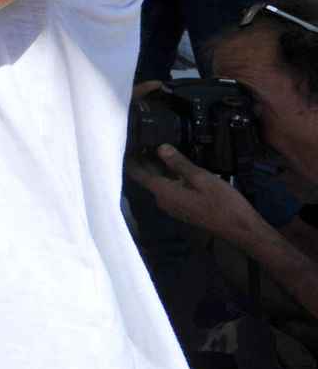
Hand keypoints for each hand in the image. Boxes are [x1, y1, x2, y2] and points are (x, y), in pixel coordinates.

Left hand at [126, 144, 265, 244]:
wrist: (242, 230)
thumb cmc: (225, 205)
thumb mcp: (203, 179)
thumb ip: (180, 164)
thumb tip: (160, 147)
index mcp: (165, 193)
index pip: (139, 174)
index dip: (130, 158)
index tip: (127, 142)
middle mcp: (165, 201)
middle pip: (148, 177)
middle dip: (144, 159)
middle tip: (143, 138)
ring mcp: (174, 205)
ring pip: (161, 182)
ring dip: (158, 166)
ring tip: (157, 144)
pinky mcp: (185, 207)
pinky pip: (172, 187)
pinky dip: (170, 174)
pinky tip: (177, 163)